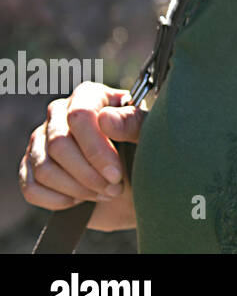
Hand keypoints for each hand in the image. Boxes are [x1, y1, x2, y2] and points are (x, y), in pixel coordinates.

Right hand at [18, 82, 145, 231]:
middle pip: (58, 145)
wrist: (132, 176)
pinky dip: (57, 200)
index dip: (96, 149)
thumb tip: (105, 119)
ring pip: (44, 169)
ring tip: (104, 193)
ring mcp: (40, 140)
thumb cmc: (142, 146)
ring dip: (77, 189)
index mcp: (89, 96)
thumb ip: (133, 123)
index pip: (80, 117)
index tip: (116, 174)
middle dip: (88, 174)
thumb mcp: (148, 132)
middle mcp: (59, 113)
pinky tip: (80, 199)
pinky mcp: (30, 167)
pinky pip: (31, 188)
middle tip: (115, 188)